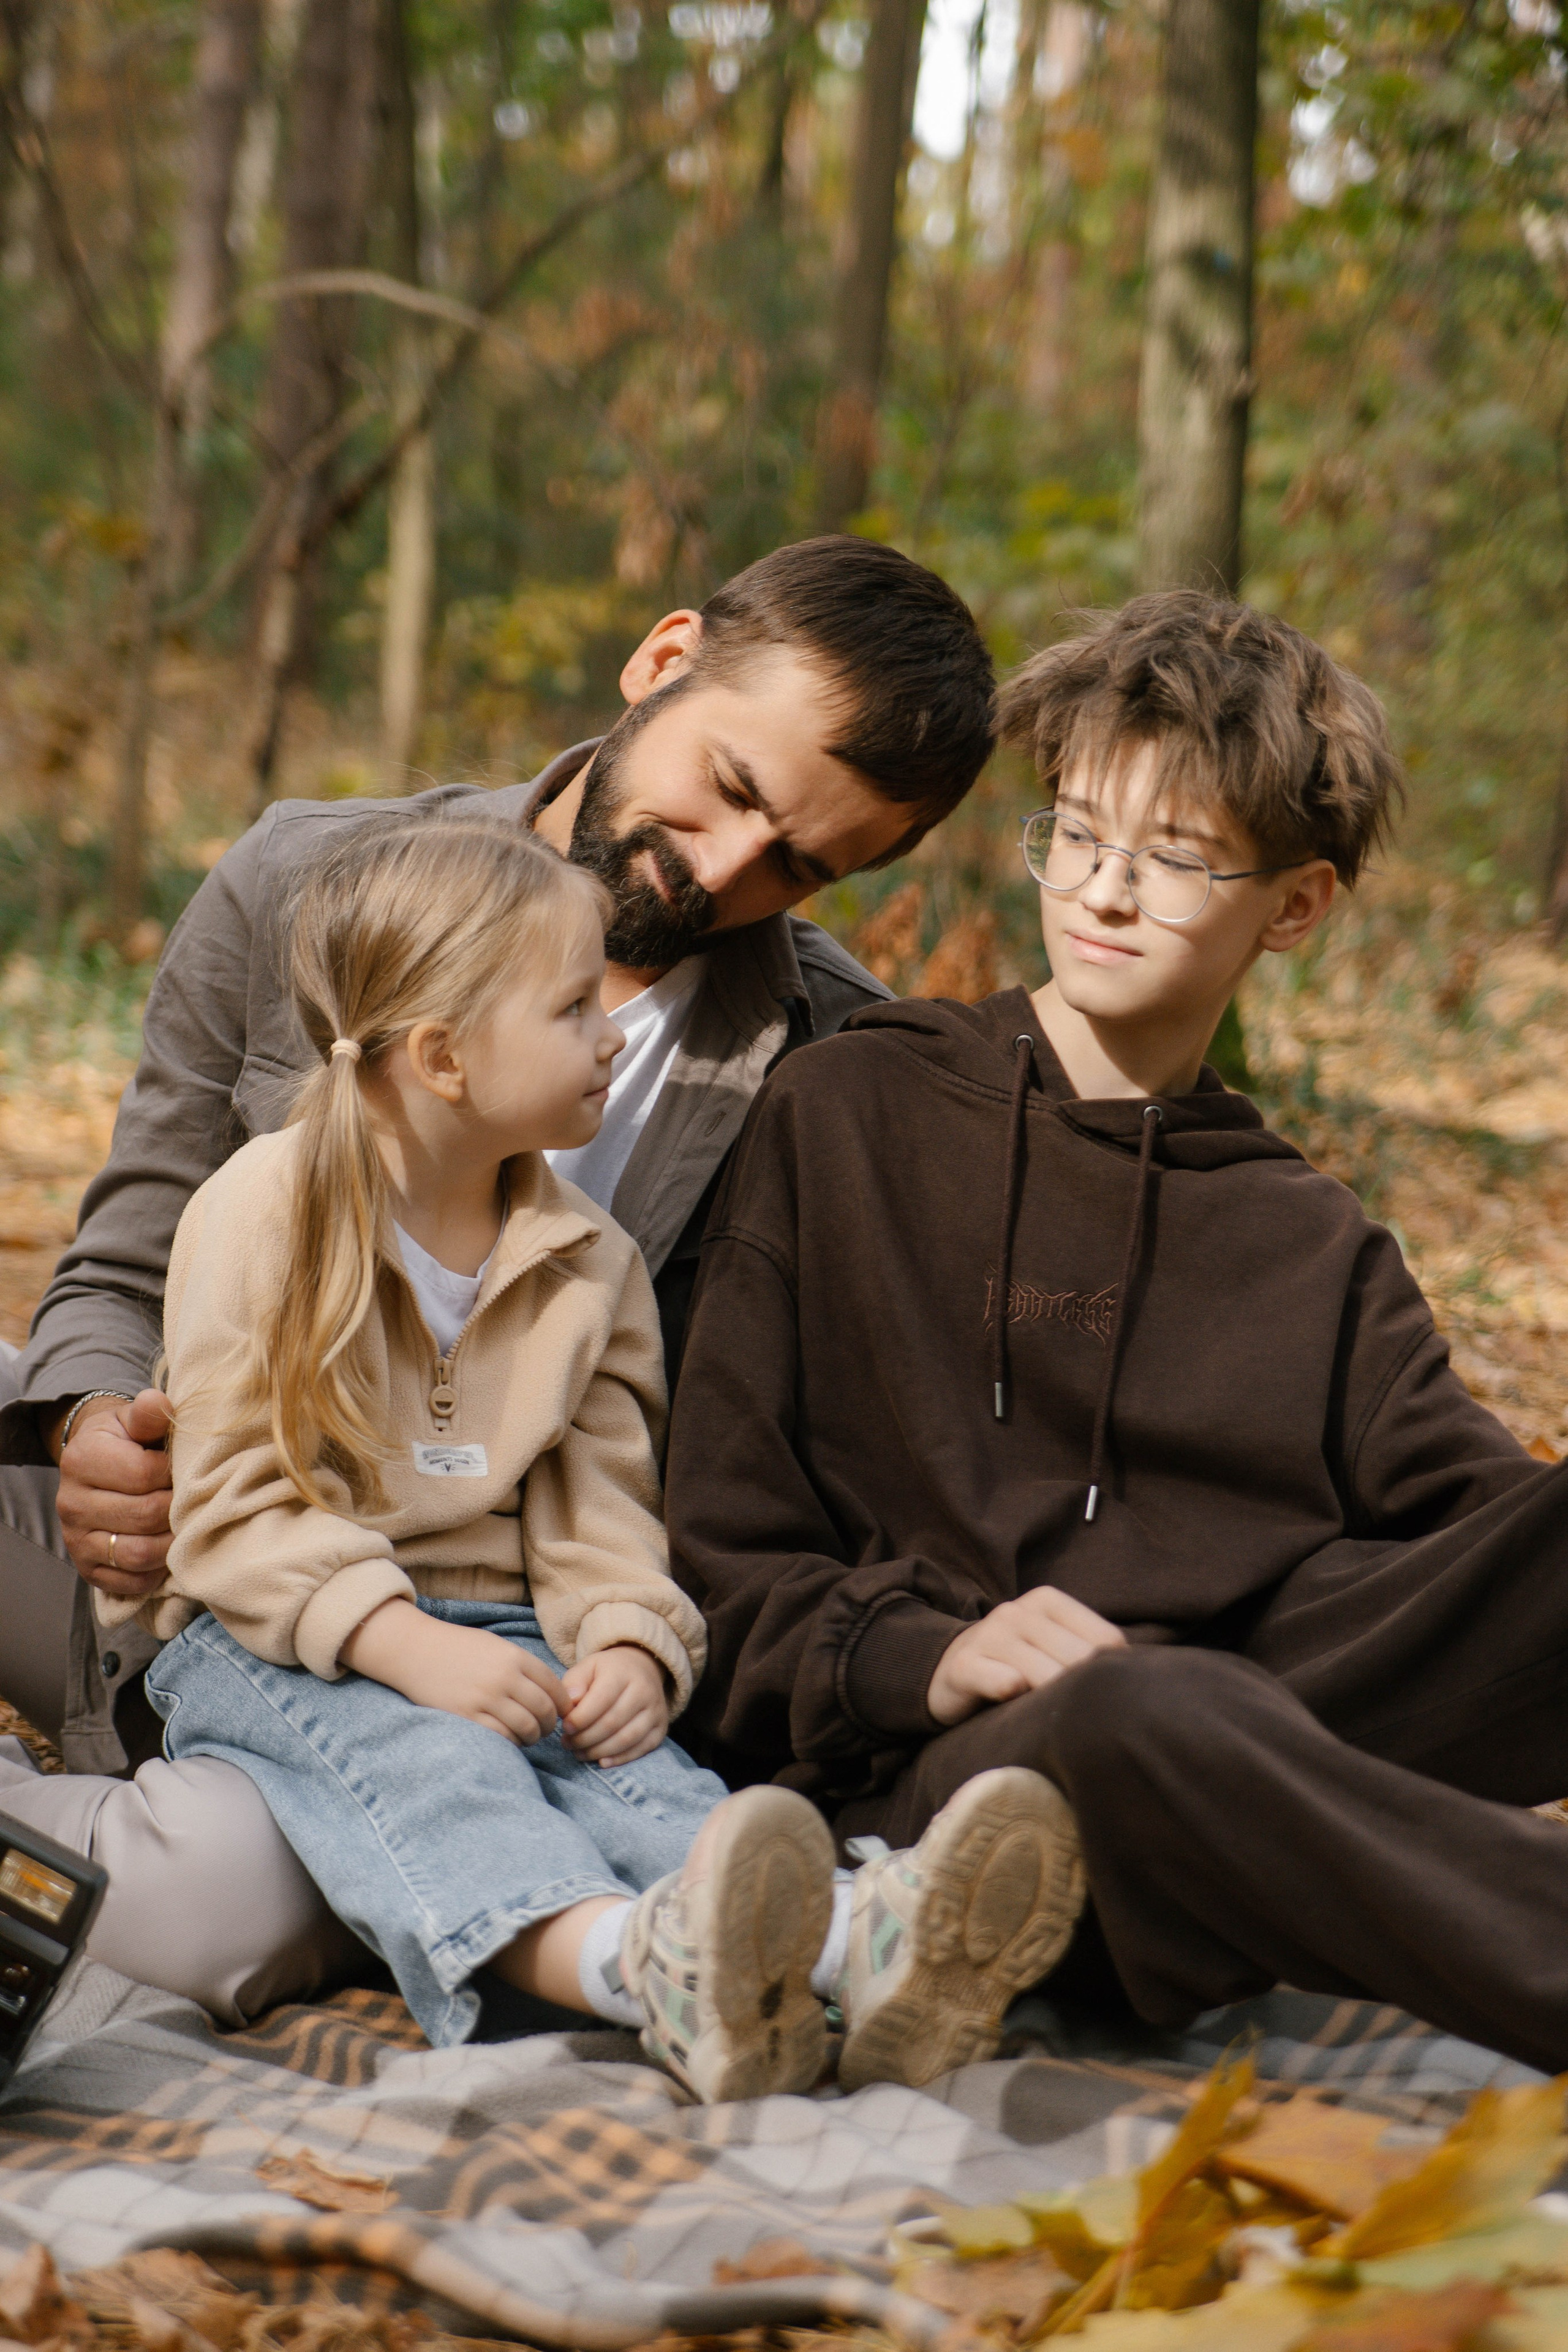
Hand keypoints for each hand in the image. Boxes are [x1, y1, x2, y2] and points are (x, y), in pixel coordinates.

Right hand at [53, 1389, 172, 1598]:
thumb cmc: (127, 1440)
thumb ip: (149, 1413)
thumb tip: (158, 1402)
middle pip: (146, 1516)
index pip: (145, 1475)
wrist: (96, 1465)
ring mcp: (76, 1539)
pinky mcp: (87, 1568)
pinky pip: (131, 1582)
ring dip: (173, 1544)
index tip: (189, 1469)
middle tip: (198, 1501)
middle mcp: (72, 1502)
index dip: (177, 1474)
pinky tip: (170, 1552)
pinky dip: (157, 1573)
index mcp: (83, 1459)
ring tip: (188, 1527)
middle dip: (180, 1509)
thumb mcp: (134, 1419)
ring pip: (138, 1553)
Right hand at [341, 1599, 567, 1742]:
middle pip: (544, 1710)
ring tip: (529, 1736)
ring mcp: (485, 1699)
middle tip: (547, 1729)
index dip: (563, 1704)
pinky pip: (501, 1738)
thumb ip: (522, 1666)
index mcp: (514, 1657)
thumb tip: (551, 1692)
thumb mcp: (496, 1646)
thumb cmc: (458, 1648)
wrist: (415, 1650)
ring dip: (533, 1737)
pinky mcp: (467, 1717)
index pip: (554, 1687)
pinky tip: (509, 1738)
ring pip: (526, 1728)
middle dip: (551, 1724)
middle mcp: (504, 1678)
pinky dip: (511, 1742)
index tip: (563, 1712)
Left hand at [561, 1645, 668, 1765]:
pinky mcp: (661, 1728)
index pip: (601, 1700)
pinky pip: (641, 1749)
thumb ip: (574, 1683)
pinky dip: (620, 1759)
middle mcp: (643, 1691)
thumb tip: (570, 1702)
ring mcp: (655, 1711)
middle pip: (612, 1723)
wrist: (642, 1668)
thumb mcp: (588, 1666)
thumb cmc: (608, 1671)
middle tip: (568, 1743)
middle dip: (585, 1739)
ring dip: (599, 1751)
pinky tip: (601, 1761)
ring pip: (626, 1739)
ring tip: (580, 1753)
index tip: (565, 1728)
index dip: (580, 1719)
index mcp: (622, 1673)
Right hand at [926, 1586, 1126, 1726]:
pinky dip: (1014, 1697)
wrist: (948, 1669)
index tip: (1106, 1696)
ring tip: (1057, 1719)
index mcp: (1047, 1601)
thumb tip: (1138, 1673)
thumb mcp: (1049, 1643)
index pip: (1104, 1638)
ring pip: (1043, 1673)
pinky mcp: (964, 1666)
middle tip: (1086, 1717)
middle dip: (1085, 1691)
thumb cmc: (1014, 1661)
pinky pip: (1002, 1683)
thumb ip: (1085, 1649)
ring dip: (1054, 1701)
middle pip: (1077, 1658)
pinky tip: (1015, 1705)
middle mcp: (1017, 1612)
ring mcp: (990, 1636)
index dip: (1111, 1672)